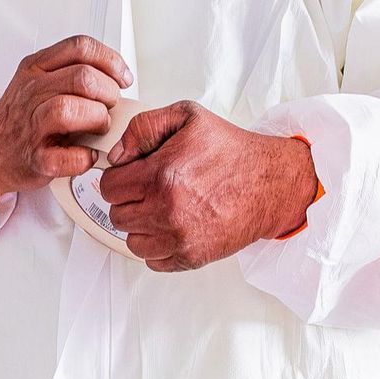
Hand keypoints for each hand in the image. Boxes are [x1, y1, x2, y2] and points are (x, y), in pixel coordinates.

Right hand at [0, 35, 132, 201]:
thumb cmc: (22, 116)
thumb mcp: (39, 81)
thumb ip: (71, 73)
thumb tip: (118, 78)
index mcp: (36, 68)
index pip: (80, 47)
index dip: (110, 60)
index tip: (122, 78)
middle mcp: (31, 92)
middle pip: (82, 77)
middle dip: (108, 92)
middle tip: (109, 106)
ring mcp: (31, 125)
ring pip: (70, 109)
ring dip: (97, 119)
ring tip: (98, 127)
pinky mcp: (35, 159)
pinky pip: (67, 156)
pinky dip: (85, 157)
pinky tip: (86, 154)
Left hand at [96, 101, 317, 271]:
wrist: (271, 183)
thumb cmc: (232, 151)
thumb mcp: (187, 116)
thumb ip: (143, 128)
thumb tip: (117, 155)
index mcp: (160, 174)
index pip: (108, 187)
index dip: (120, 177)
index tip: (134, 174)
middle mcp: (166, 210)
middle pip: (118, 215)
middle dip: (130, 201)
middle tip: (150, 189)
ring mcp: (178, 238)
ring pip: (132, 241)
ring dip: (141, 226)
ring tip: (162, 209)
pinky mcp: (191, 257)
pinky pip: (153, 261)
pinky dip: (158, 247)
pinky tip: (173, 227)